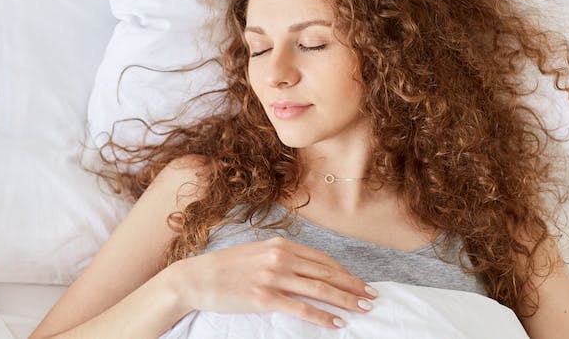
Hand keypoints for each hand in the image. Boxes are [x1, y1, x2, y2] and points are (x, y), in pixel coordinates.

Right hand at [176, 236, 377, 328]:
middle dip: (353, 285)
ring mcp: (273, 277)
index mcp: (280, 245)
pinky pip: (301, 308)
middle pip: (327, 273)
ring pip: (319, 289)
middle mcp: (281, 258)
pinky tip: (336, 322)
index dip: (344, 272)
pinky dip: (322, 316)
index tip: (359, 281)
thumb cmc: (225, 266)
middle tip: (372, 296)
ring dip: (345, 299)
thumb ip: (281, 257)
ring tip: (363, 308)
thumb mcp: (256, 252)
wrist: (196, 277)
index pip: (322, 259)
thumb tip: (306, 267)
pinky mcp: (265, 297)